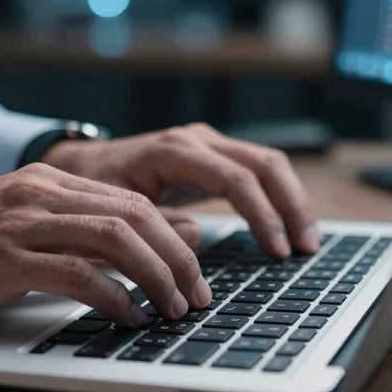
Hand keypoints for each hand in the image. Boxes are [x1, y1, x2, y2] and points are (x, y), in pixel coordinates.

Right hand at [0, 163, 209, 326]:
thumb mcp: (26, 224)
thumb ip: (87, 225)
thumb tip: (162, 233)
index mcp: (49, 182)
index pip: (134, 202)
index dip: (175, 238)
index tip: (194, 274)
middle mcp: (40, 194)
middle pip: (135, 216)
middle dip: (178, 259)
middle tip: (196, 296)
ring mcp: (21, 223)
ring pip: (115, 239)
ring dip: (155, 277)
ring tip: (172, 309)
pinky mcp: (3, 259)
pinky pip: (76, 274)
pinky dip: (113, 297)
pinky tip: (127, 318)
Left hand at [43, 123, 318, 256]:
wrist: (85, 166)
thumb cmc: (96, 188)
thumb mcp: (116, 210)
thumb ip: (156, 225)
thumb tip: (196, 237)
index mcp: (174, 151)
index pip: (236, 178)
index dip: (263, 215)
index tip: (278, 251)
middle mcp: (197, 140)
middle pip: (265, 164)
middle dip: (291, 205)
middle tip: (305, 248)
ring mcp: (208, 144)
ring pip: (268, 163)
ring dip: (291, 201)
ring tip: (306, 241)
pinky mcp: (213, 156)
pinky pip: (256, 171)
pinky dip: (276, 197)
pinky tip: (286, 226)